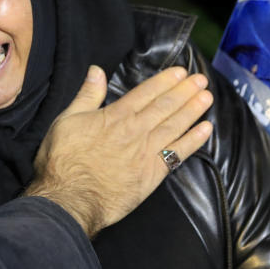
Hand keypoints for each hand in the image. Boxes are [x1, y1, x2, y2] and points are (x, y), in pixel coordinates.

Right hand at [26, 65, 212, 235]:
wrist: (69, 199)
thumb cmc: (62, 161)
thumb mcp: (67, 120)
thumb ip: (86, 95)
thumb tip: (96, 70)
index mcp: (115, 117)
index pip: (146, 93)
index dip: (165, 81)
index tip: (181, 72)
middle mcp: (135, 131)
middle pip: (165, 107)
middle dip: (184, 91)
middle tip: (201, 80)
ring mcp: (146, 153)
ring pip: (174, 126)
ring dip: (192, 110)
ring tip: (207, 97)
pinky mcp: (152, 175)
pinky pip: (177, 154)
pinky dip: (193, 141)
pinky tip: (205, 130)